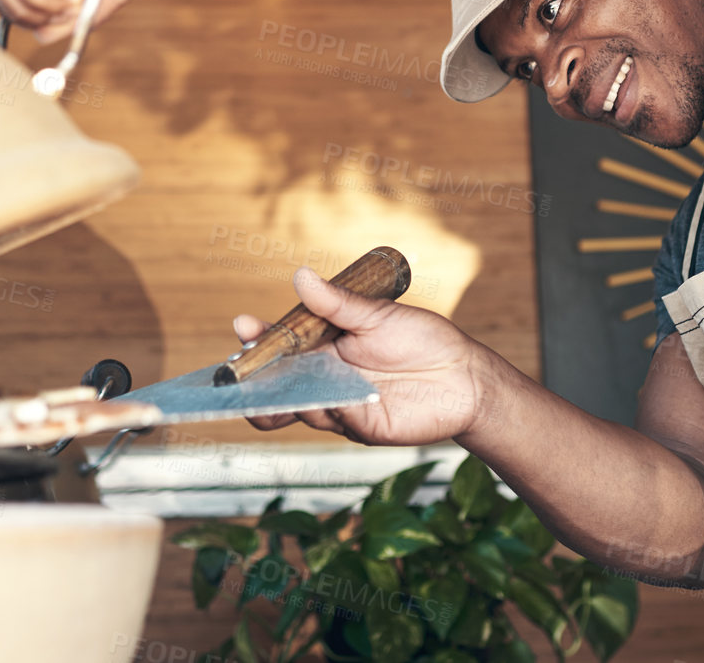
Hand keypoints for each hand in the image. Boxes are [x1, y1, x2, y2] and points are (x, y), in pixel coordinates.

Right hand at [232, 267, 491, 445]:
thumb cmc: (422, 339)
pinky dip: (329, 408)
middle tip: (239, 373)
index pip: (281, 344)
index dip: (258, 338)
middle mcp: (325, 377)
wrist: (463, 376)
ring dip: (284, 397)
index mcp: (324, 345)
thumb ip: (336, 304)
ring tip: (276, 385)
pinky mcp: (359, 427)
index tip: (244, 327)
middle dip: (253, 382)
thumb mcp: (376, 315)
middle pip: (277, 385)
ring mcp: (339, 405)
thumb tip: (301, 276)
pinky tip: (332, 397)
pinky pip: (335, 419)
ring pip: (298, 407)